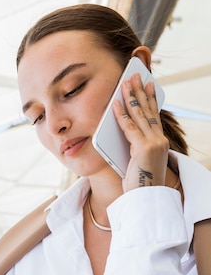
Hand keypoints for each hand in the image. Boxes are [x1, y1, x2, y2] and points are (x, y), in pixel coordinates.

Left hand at [113, 72, 168, 192]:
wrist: (145, 199)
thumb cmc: (139, 184)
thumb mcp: (137, 161)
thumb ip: (133, 147)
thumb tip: (121, 135)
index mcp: (159, 142)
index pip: (155, 115)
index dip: (150, 98)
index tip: (148, 84)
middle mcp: (159, 140)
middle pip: (148, 110)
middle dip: (140, 91)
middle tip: (134, 75)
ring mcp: (153, 144)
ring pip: (140, 115)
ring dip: (131, 96)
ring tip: (124, 82)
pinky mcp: (143, 149)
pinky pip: (129, 127)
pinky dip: (120, 115)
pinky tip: (115, 104)